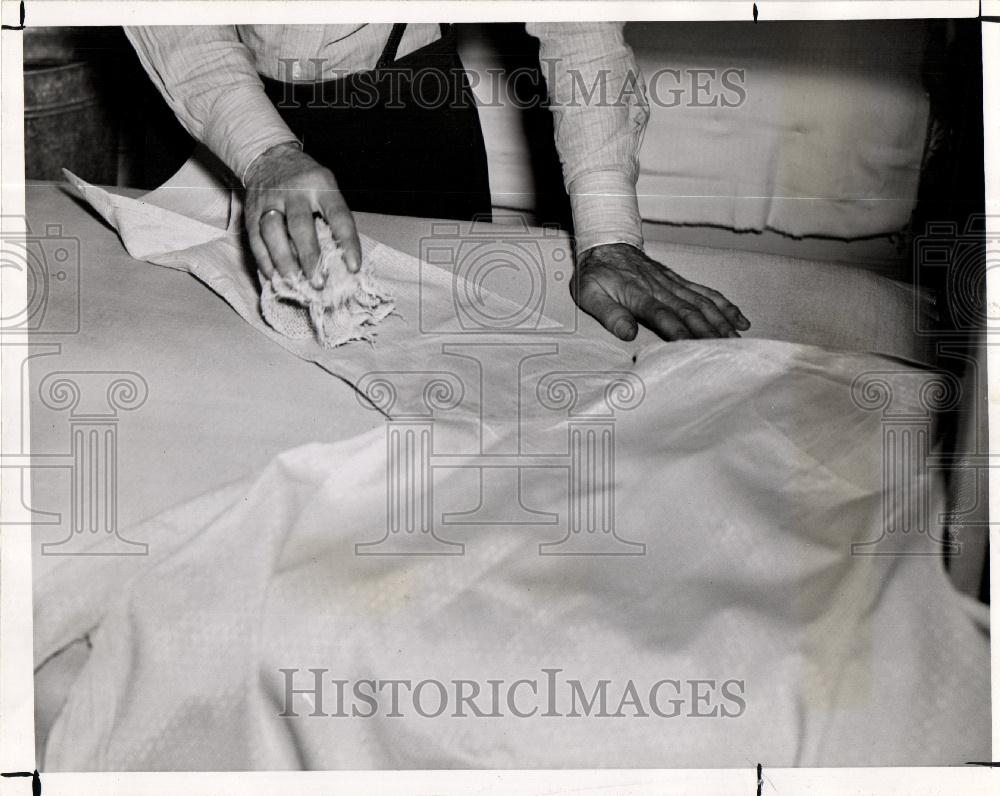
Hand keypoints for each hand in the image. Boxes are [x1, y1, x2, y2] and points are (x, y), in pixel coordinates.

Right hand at [244, 143, 361, 280]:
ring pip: (273, 232)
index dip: (347, 242)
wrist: (270, 157)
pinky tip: (273, 276)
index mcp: (321, 185)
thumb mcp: (327, 187)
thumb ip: (332, 218)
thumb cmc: (307, 181)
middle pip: (300, 226)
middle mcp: (294, 191)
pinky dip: (264, 260)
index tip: (353, 268)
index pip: (338, 215)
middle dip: (310, 257)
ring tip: (294, 282)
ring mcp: (269, 200)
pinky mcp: (251, 211)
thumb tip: (341, 261)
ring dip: (284, 261)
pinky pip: (255, 239)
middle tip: (318, 282)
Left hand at [572, 243, 749, 341]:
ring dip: (722, 321)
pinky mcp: (679, 282)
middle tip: (727, 350)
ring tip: (738, 340)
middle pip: (689, 311)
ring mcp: (673, 284)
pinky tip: (741, 320)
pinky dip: (725, 306)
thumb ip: (608, 313)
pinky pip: (706, 293)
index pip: (662, 315)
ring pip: (702, 303)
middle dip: (709, 331)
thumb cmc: (597, 275)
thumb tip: (627, 332)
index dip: (677, 331)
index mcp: (638, 294)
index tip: (692, 348)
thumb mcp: (589, 294)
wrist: (606, 244)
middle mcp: (660, 288)